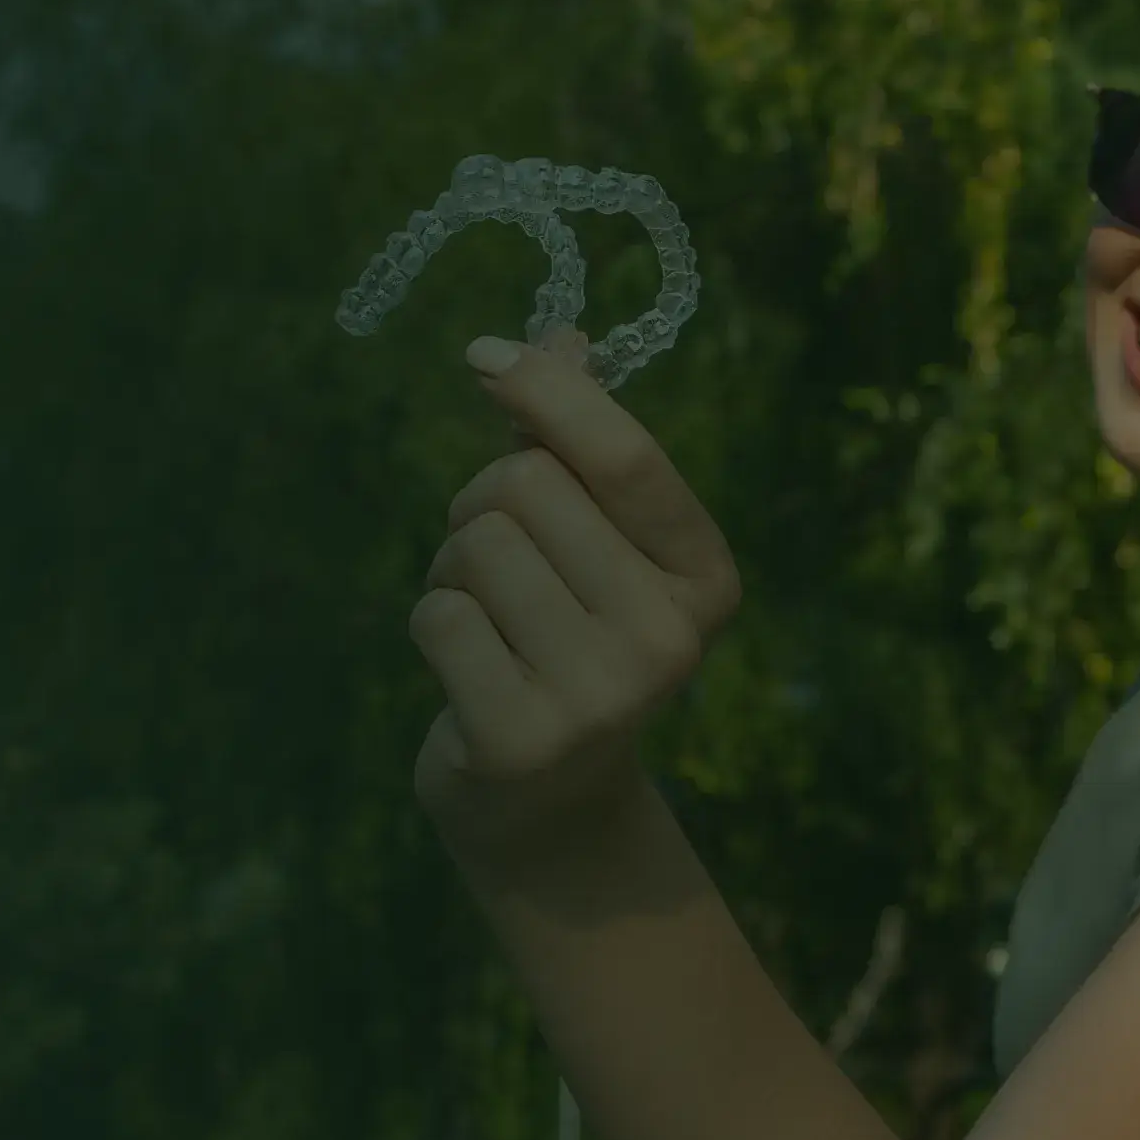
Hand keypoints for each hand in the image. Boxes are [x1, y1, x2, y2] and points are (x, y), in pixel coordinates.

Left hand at [410, 328, 744, 887]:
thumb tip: (558, 335)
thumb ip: (576, 444)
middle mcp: (668, 639)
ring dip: (454, 567)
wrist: (547, 804)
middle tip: (499, 563)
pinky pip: (437, 614)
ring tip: (488, 620)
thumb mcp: (590, 543)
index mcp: (705, 578)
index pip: (626, 455)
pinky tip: (467, 670)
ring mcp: (600, 696)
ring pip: (475, 544)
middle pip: (525, 486)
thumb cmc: (563, 639)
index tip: (483, 356)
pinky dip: (434, 624)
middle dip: (484, 504)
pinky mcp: (521, 738)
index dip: (548, 391)